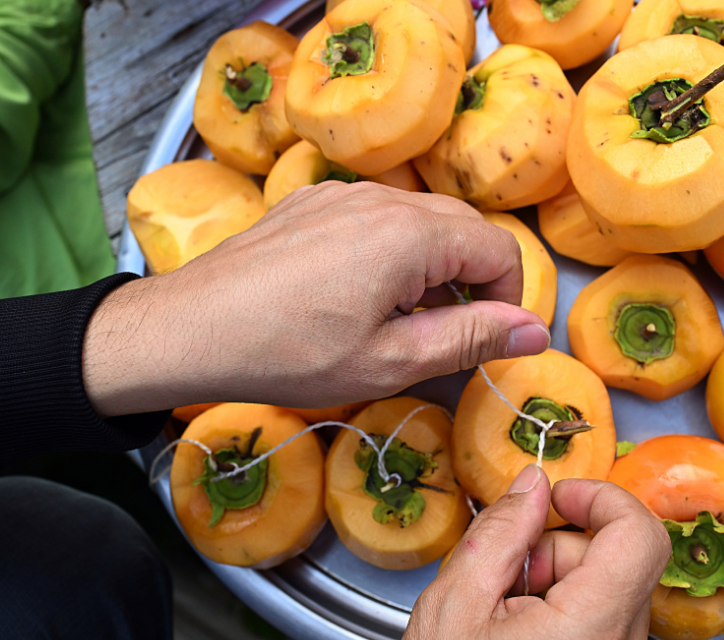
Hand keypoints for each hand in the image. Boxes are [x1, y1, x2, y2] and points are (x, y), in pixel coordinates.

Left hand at [81, 181, 550, 416]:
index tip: (486, 342)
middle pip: (462, 228)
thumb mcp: (390, 360)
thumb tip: (535, 331)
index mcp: (411, 233)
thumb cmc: (287, 353)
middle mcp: (381, 199)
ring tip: (396, 326)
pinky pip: (374, 219)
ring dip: (429, 270)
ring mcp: (340, 195)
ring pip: (418, 222)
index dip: (507, 299)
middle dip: (470, 283)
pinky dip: (388, 254)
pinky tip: (354, 300)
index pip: (500, 248)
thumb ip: (470, 339)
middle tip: (444, 340)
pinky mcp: (309, 204)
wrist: (188, 329)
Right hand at [393, 466, 670, 639]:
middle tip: (507, 577)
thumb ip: (500, 533)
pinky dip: (568, 614)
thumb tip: (532, 484)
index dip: (601, 497)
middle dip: (562, 548)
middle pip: (620, 561)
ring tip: (508, 618)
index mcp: (587, 634)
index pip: (640, 535)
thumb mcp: (453, 605)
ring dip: (561, 583)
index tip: (560, 498)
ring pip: (613, 591)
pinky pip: (607, 625)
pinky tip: (523, 638)